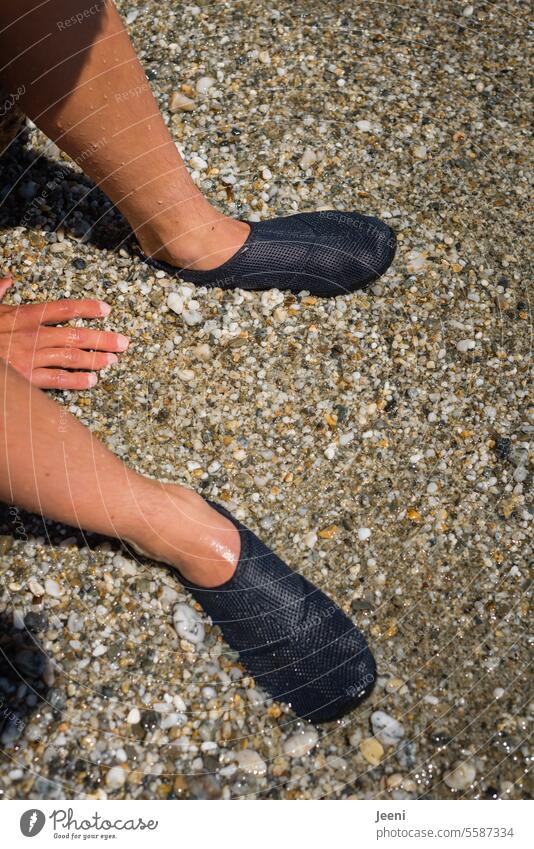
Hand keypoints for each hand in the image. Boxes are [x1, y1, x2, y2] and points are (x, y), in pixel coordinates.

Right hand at [0, 274, 128, 388]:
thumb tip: (7, 280)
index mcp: (22, 316)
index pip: (62, 309)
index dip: (86, 308)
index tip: (106, 309)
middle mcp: (32, 336)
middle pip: (75, 336)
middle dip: (102, 339)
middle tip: (124, 342)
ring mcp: (30, 358)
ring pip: (71, 358)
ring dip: (95, 359)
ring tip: (113, 360)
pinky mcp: (27, 379)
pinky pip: (57, 380)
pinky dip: (77, 381)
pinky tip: (92, 382)